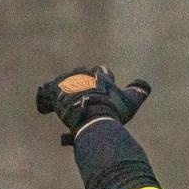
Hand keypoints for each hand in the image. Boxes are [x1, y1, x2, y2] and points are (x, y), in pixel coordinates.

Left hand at [35, 66, 150, 140]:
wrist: (94, 117)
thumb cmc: (113, 111)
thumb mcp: (131, 102)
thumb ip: (139, 91)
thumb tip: (144, 85)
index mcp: (100, 75)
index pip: (101, 71)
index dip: (102, 79)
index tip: (101, 87)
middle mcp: (82, 74)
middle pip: (79, 74)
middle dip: (79, 83)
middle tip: (77, 96)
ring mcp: (67, 83)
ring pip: (61, 83)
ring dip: (60, 93)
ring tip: (59, 104)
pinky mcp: (54, 94)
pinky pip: (45, 95)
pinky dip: (44, 103)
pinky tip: (46, 110)